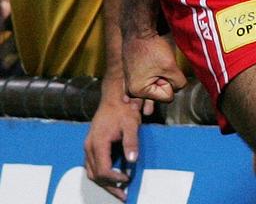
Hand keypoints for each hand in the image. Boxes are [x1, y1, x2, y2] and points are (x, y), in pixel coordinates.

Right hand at [84, 81, 152, 200]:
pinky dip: (101, 175)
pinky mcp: (90, 146)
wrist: (113, 97)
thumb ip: (131, 142)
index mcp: (97, 143)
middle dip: (110, 187)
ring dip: (105, 183)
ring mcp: (87, 147)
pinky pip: (92, 166)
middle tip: (124, 196)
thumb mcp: (131, 124)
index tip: (128, 179)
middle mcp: (89, 147)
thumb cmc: (123, 109)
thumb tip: (133, 161)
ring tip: (119, 191)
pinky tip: (112, 179)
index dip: (116, 178)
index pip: (103, 169)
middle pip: (95, 175)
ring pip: (91, 172)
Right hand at [123, 32, 186, 102]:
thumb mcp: (171, 67)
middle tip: (158, 64)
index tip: (163, 68)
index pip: (167, 96)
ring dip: (160, 76)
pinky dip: (153, 74)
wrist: (140, 29)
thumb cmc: (153, 47)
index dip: (170, 82)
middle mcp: (131, 90)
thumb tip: (178, 87)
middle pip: (161, 92)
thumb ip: (179, 82)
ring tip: (155, 63)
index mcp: (137, 91)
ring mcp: (131, 82)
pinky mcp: (134, 75)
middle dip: (165, 79)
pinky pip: (149, 80)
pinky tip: (150, 66)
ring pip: (157, 85)